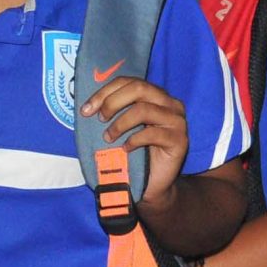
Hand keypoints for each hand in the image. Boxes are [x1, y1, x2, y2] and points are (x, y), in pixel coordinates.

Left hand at [80, 74, 191, 209]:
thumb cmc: (134, 154)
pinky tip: (125, 149)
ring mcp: (177, 121)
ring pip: (144, 110)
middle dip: (113, 102)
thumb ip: (113, 111)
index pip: (129, 82)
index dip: (105, 92)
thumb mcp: (121, 128)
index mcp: (155, 95)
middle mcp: (170, 103)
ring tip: (108, 137)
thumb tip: (88, 105)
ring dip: (120, 123)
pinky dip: (133, 140)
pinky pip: (152, 134)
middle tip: (100, 119)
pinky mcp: (179, 140)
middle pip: (139, 88)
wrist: (152, 185)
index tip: (86, 109)